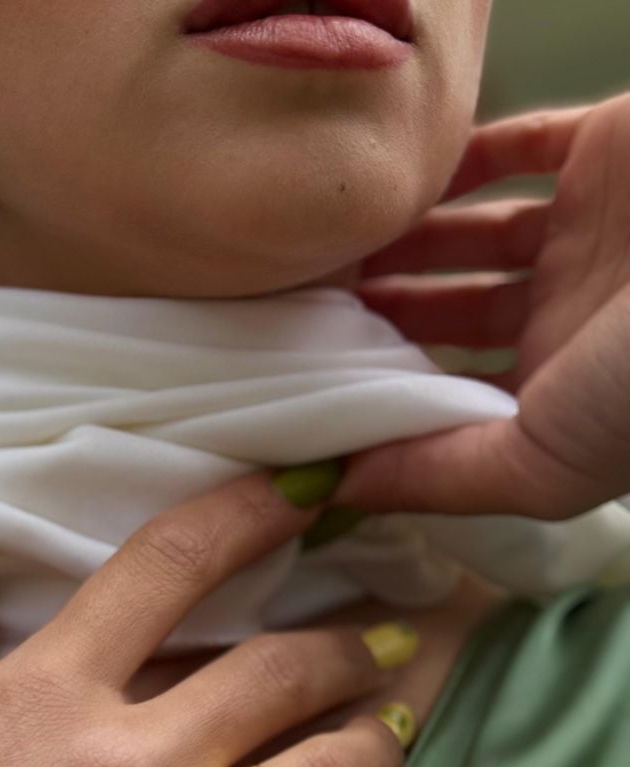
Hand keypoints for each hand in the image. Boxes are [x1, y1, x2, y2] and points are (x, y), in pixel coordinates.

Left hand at [336, 91, 629, 519]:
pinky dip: (454, 163)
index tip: (302, 377)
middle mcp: (568, 314)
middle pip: (448, 312)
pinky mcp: (604, 153)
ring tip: (322, 252)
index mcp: (557, 389)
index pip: (449, 391)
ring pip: (468, 234)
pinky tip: (392, 185)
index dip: (381, 388)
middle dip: (377, 311)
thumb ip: (441, 478)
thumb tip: (335, 490)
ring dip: (400, 240)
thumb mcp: (543, 461)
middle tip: (296, 306)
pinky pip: (513, 148)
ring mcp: (586, 233)